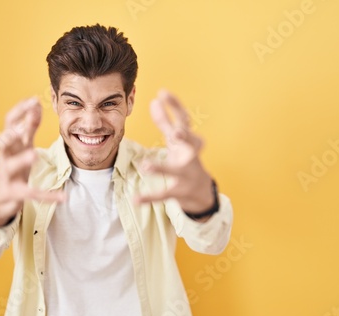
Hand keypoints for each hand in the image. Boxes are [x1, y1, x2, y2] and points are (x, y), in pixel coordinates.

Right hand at [0, 97, 64, 226]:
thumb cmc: (12, 165)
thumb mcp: (21, 145)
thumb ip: (29, 126)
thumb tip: (35, 104)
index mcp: (11, 143)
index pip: (10, 122)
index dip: (20, 111)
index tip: (34, 100)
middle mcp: (6, 156)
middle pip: (4, 141)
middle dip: (11, 134)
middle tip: (20, 127)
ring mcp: (7, 174)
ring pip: (12, 165)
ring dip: (22, 159)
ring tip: (34, 155)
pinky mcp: (13, 192)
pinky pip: (31, 193)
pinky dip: (47, 195)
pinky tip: (62, 197)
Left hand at [135, 90, 214, 219]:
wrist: (202, 193)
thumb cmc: (187, 160)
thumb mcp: (177, 141)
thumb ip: (165, 122)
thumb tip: (154, 100)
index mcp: (189, 141)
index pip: (184, 120)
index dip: (175, 106)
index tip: (163, 93)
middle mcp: (191, 156)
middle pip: (191, 145)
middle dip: (185, 139)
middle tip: (176, 133)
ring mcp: (187, 175)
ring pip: (175, 171)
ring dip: (161, 168)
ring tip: (145, 166)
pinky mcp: (179, 192)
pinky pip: (164, 194)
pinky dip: (149, 197)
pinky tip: (136, 199)